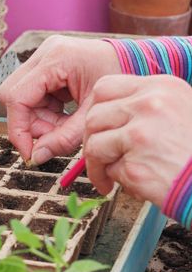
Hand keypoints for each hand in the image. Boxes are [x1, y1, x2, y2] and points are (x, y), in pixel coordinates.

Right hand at [0, 36, 121, 163]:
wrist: (135, 62)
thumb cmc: (119, 83)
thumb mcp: (92, 115)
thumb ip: (64, 138)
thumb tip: (36, 157)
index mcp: (56, 59)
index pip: (17, 97)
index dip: (18, 129)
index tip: (29, 152)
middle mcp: (45, 53)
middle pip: (13, 96)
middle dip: (28, 123)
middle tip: (50, 138)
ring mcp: (44, 57)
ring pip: (20, 98)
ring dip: (37, 120)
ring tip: (63, 126)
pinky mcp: (46, 65)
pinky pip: (31, 96)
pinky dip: (44, 113)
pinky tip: (63, 116)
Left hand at [84, 75, 191, 206]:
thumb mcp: (180, 109)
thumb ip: (145, 107)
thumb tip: (105, 116)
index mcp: (160, 87)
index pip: (104, 87)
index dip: (95, 109)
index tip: (99, 127)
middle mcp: (150, 106)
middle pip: (93, 117)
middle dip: (91, 140)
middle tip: (99, 156)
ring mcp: (141, 135)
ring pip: (94, 145)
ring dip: (97, 164)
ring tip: (110, 176)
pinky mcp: (134, 167)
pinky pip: (109, 171)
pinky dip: (116, 180)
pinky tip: (136, 184)